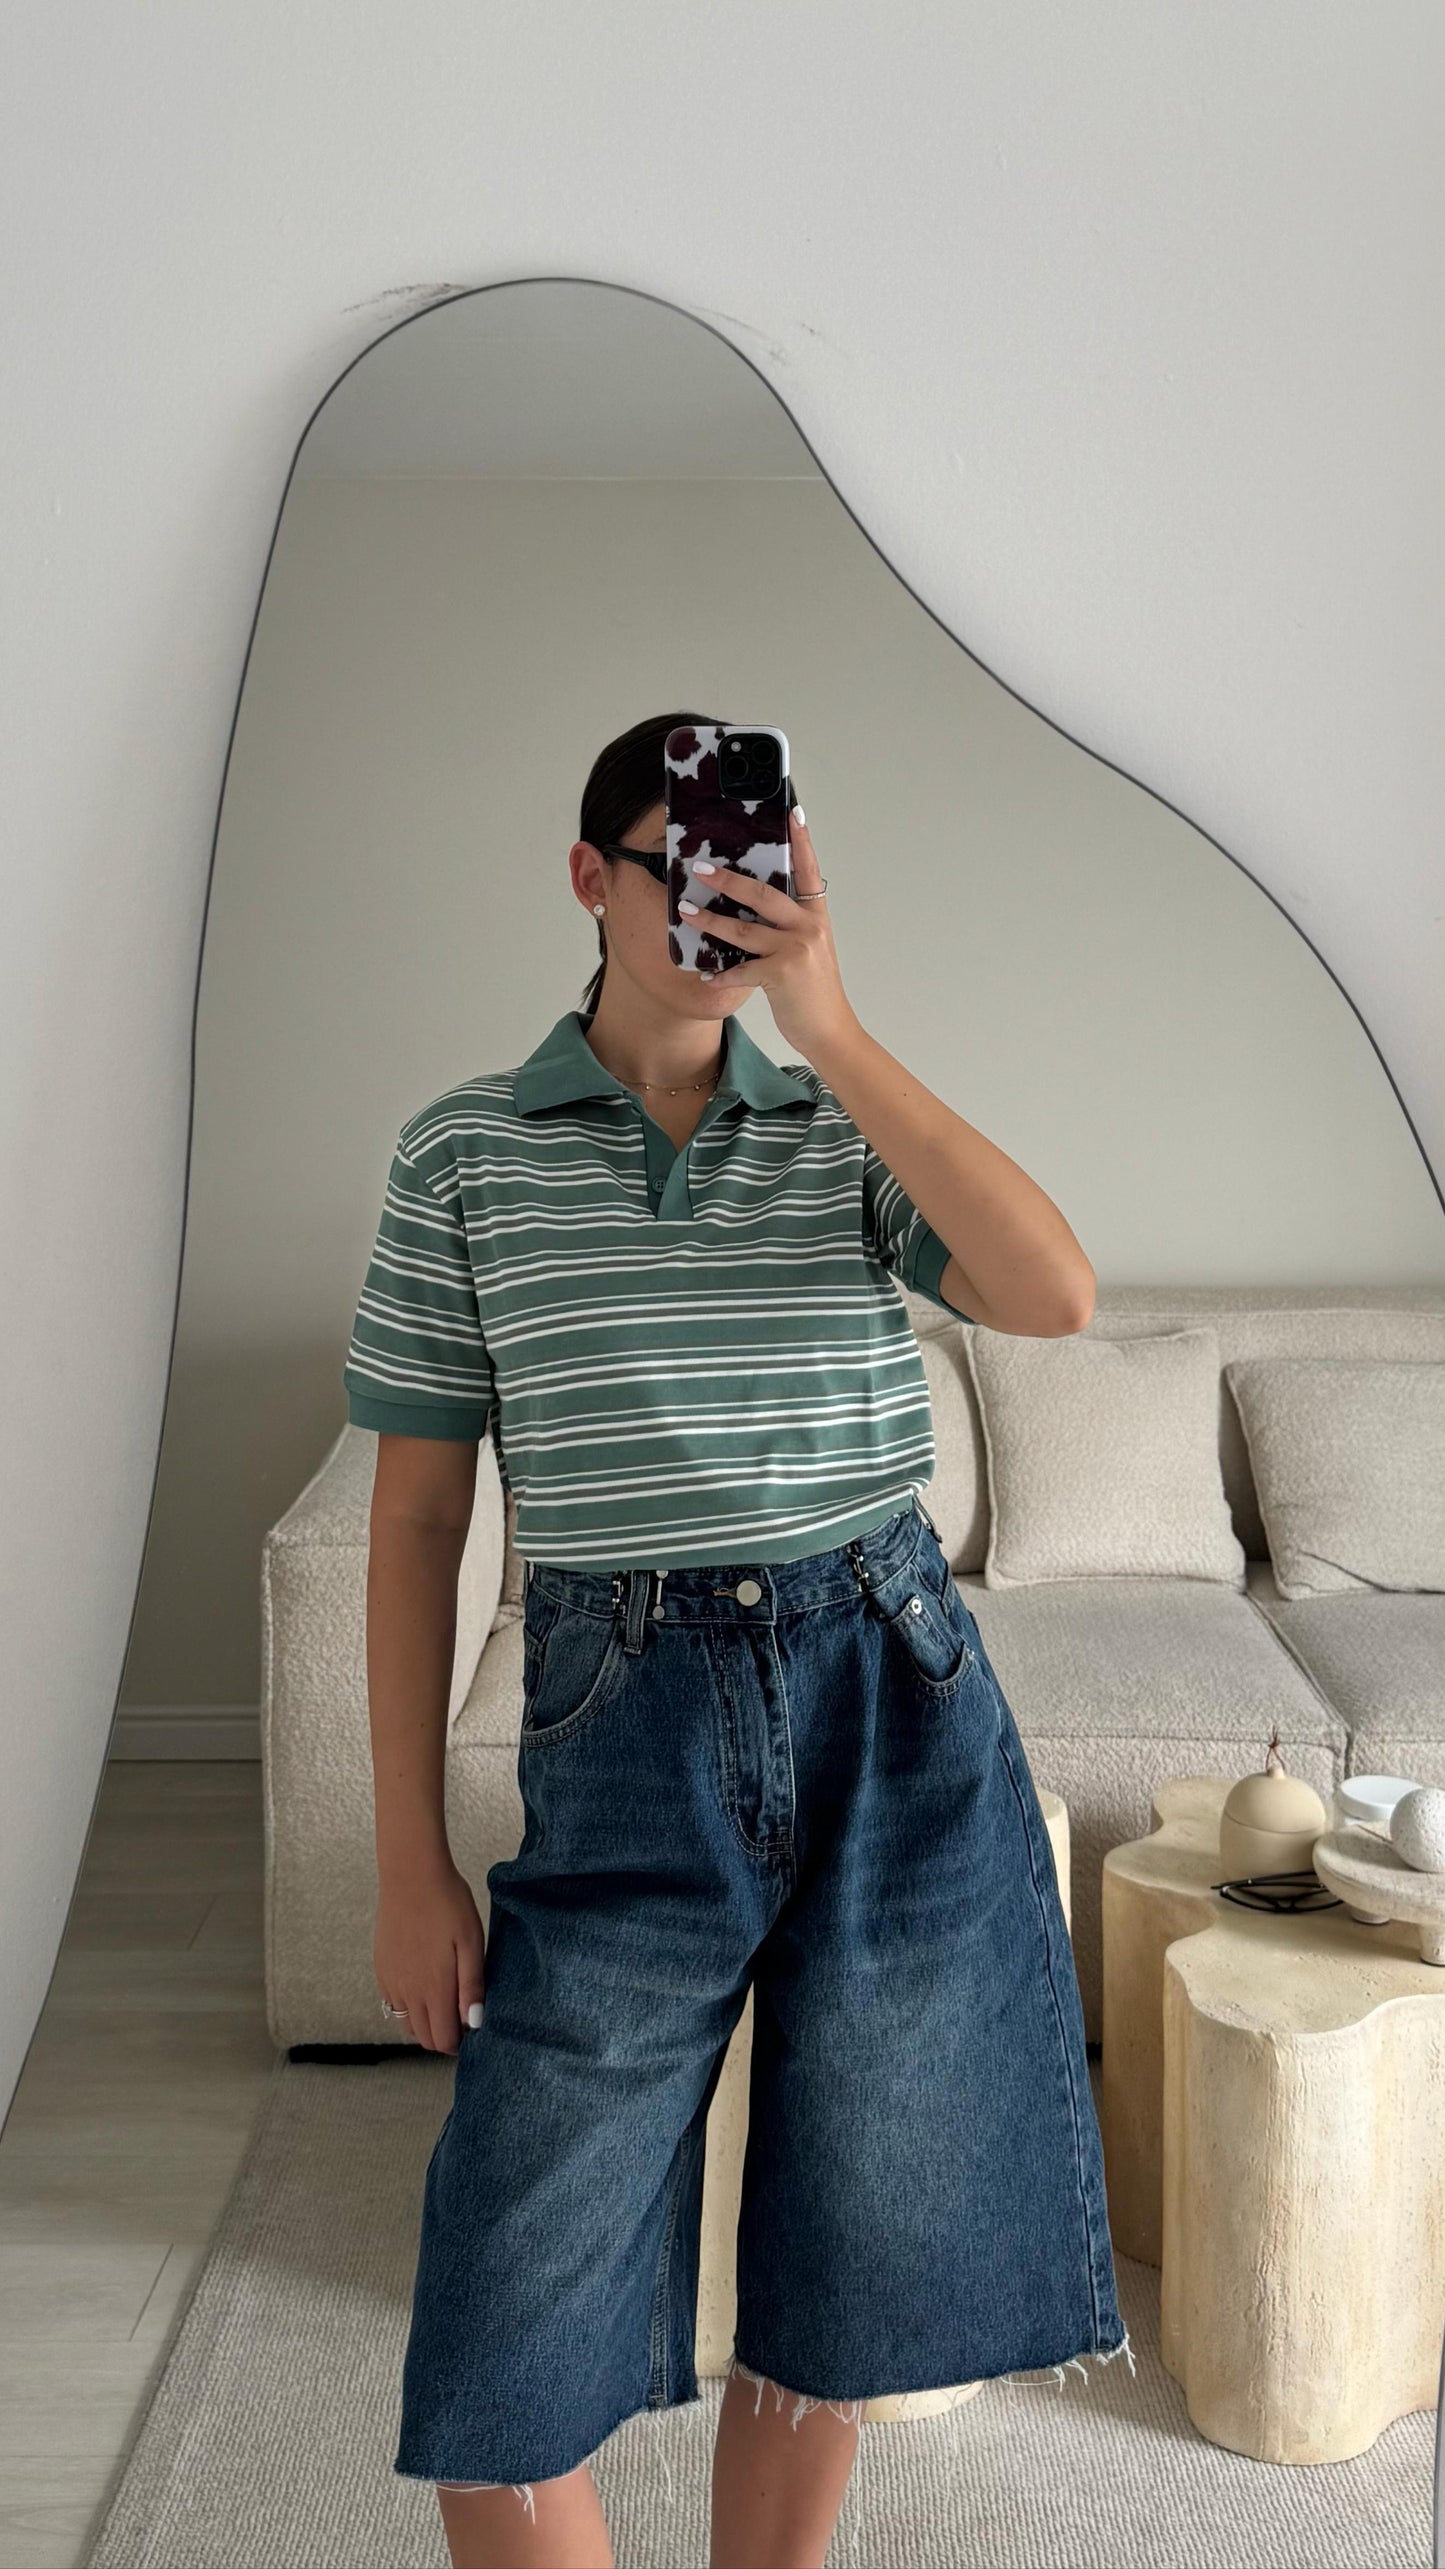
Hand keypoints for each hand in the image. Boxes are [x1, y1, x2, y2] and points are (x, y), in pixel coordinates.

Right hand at [374, 1854, 486, 2054]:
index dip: (459, 2041)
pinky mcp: (381, 1969)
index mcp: (434, 1989)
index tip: (471, 2026)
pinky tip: (423, 1986)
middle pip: (423, 2038)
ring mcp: (391, 1982)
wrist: (410, 1876)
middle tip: (460, 2016)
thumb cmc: (447, 1904)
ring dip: (425, 2024)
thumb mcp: (471, 1942)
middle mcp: (408, 1992)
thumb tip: (474, 2022)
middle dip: (443, 2036)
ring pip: (406, 2024)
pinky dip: (408, 2007)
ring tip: (443, 2002)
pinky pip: (392, 2004)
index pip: (443, 2040)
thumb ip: (471, 1985)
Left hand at [678, 804, 857, 1059]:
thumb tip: (750, 911)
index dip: (801, 840)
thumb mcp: (808, 952)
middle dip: (728, 881)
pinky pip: (741, 970)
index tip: (792, 811)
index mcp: (816, 917)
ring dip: (710, 921)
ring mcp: (796, 950)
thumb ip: (786, 928)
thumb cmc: (813, 992)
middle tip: (701, 868)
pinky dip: (721, 975)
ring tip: (686, 911)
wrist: (831, 1031)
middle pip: (763, 894)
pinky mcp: (782, 975)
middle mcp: (808, 927)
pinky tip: (706, 976)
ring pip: (744, 930)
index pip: (809, 870)